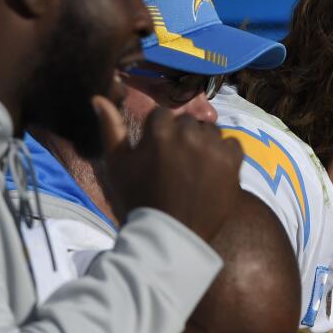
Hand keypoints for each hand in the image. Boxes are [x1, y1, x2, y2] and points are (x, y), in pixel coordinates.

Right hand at [93, 96, 241, 242]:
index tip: (158, 154)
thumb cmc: (139, 199)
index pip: (162, 115)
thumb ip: (110, 128)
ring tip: (195, 168)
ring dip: (204, 143)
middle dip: (181, 137)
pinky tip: (213, 170)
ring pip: (211, 131)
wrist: (171, 234)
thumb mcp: (117, 164)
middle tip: (176, 164)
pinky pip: (233, 144)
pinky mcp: (233, 163)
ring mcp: (213, 148)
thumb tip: (98, 98)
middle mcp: (188, 134)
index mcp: (159, 132)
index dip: (159, 134)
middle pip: (188, 123)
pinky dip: (225, 154)